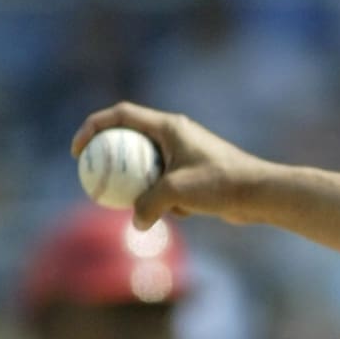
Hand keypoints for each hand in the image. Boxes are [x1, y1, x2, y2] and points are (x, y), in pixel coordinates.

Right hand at [70, 102, 273, 229]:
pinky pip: (166, 183)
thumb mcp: (178, 193)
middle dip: (111, 159)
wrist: (260, 193)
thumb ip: (149, 205)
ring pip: (148, 165)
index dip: (93, 127)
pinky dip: (164, 198)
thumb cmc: (221, 184)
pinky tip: (180, 215)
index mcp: (168, 126)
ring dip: (139, 184)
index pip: (120, 115)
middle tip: (94, 179)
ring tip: (136, 204)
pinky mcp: (194, 173)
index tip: (78, 151)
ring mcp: (185, 153)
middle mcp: (175, 134)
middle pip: (130, 139)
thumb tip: (137, 222)